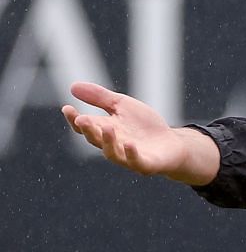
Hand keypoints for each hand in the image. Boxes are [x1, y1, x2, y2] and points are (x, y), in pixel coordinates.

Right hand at [62, 82, 218, 184]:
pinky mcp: (146, 164)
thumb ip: (100, 98)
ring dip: (108, 141)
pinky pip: (136, 162)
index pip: (84, 126)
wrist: (172, 143)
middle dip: (88, 130)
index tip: (67, 108)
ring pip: (112, 153)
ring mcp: (128, 157)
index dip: (74, 119)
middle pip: (95, 140)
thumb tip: (72, 86)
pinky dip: (131, 154)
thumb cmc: (144, 126)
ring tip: (107, 128)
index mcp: (104, 130)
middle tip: (82, 119)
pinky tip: (129, 144)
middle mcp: (113, 145)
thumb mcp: (122, 106)